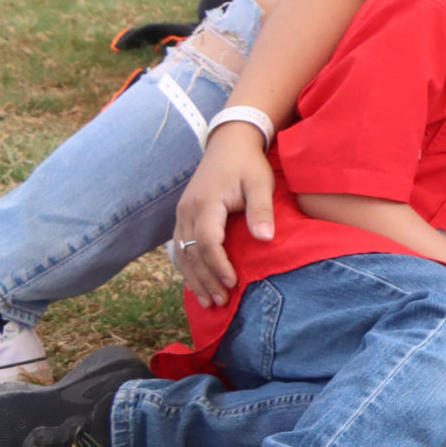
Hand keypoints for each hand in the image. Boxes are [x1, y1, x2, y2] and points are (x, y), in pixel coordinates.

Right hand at [173, 127, 276, 306]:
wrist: (229, 144)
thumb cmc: (248, 164)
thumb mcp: (261, 183)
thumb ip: (261, 210)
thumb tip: (265, 239)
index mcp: (206, 203)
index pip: (206, 241)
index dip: (218, 264)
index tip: (232, 283)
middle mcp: (187, 210)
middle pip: (190, 252)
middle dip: (205, 279)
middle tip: (220, 302)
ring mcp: (182, 214)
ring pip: (181, 253)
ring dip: (194, 279)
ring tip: (208, 302)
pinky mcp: (184, 216)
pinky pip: (180, 247)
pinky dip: (187, 268)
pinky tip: (196, 284)